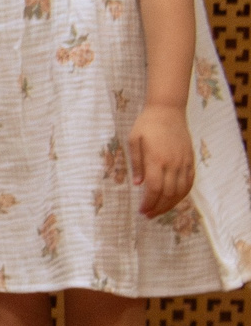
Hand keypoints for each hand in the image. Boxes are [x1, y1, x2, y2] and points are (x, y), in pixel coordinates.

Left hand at [129, 105, 196, 219]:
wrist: (168, 111)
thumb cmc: (146, 124)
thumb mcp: (134, 140)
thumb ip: (136, 163)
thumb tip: (138, 184)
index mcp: (157, 159)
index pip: (155, 188)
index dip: (149, 202)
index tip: (142, 210)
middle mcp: (173, 163)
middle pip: (169, 193)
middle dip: (158, 207)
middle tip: (149, 214)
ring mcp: (184, 162)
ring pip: (181, 190)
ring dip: (171, 204)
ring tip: (159, 210)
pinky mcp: (190, 160)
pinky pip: (189, 182)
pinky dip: (182, 194)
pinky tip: (174, 199)